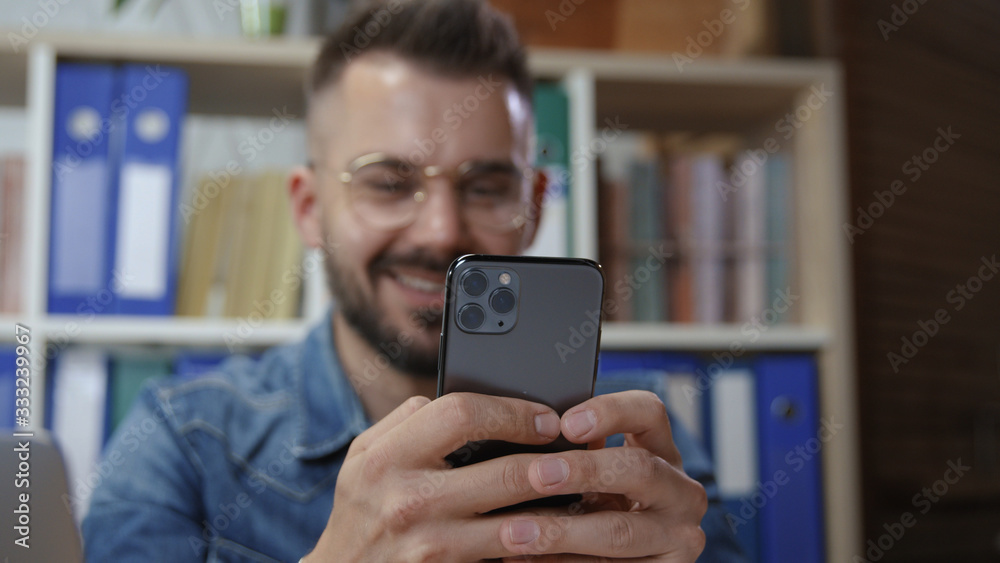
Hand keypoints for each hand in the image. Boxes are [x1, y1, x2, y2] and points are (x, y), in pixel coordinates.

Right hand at [302, 392, 566, 561]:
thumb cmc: (359, 511)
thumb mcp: (363, 458)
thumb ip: (406, 421)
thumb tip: (455, 395)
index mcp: (387, 456)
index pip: (460, 414)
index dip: (513, 411)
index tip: (545, 418)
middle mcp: (406, 500)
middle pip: (503, 472)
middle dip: (554, 462)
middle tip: (582, 454)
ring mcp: (428, 546)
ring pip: (516, 525)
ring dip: (557, 510)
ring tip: (584, 494)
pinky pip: (505, 558)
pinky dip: (536, 547)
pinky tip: (556, 534)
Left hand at [497, 390, 707, 560]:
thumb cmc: (603, 509)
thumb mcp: (600, 477)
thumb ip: (581, 454)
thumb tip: (526, 433)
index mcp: (663, 453)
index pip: (649, 412)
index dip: (610, 411)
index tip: (565, 424)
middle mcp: (681, 491)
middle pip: (639, 468)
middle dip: (584, 470)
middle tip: (536, 475)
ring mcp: (680, 536)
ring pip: (620, 531)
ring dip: (562, 532)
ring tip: (515, 532)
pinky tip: (527, 559)